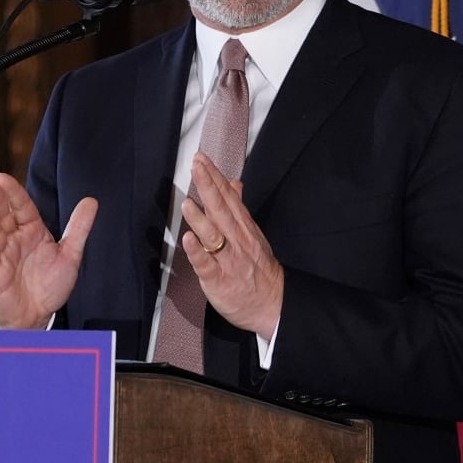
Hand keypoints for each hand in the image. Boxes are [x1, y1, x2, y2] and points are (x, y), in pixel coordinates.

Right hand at [0, 173, 97, 329]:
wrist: (38, 316)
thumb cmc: (50, 285)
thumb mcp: (71, 255)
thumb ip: (79, 228)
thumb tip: (92, 200)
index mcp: (32, 231)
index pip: (22, 207)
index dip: (13, 193)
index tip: (3, 178)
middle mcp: (14, 239)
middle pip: (4, 215)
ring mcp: (2, 254)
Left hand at [180, 152, 283, 338]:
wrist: (274, 304)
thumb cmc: (259, 268)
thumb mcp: (252, 233)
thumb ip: (239, 208)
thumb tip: (234, 184)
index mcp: (243, 228)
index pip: (228, 197)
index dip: (215, 177)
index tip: (202, 159)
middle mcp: (236, 240)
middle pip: (221, 210)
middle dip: (208, 187)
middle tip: (197, 167)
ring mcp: (228, 260)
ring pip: (213, 236)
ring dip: (200, 219)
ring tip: (188, 202)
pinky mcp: (219, 281)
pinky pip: (207, 265)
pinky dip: (197, 253)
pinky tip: (188, 240)